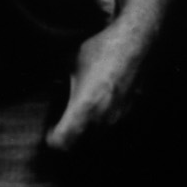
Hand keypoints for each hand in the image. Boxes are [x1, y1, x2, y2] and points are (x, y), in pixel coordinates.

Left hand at [44, 19, 159, 155]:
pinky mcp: (131, 110)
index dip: (53, 139)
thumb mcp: (70, 62)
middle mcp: (102, 119)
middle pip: (80, 145)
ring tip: (81, 113)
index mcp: (83, 109)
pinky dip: (103, 121)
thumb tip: (49, 87)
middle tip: (62, 123)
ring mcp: (119, 117)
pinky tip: (99, 104)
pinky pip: (112, 125)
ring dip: (87, 131)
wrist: (136, 40)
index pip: (63, 142)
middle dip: (70, 137)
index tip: (50, 131)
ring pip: (98, 137)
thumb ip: (58, 81)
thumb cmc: (103, 49)